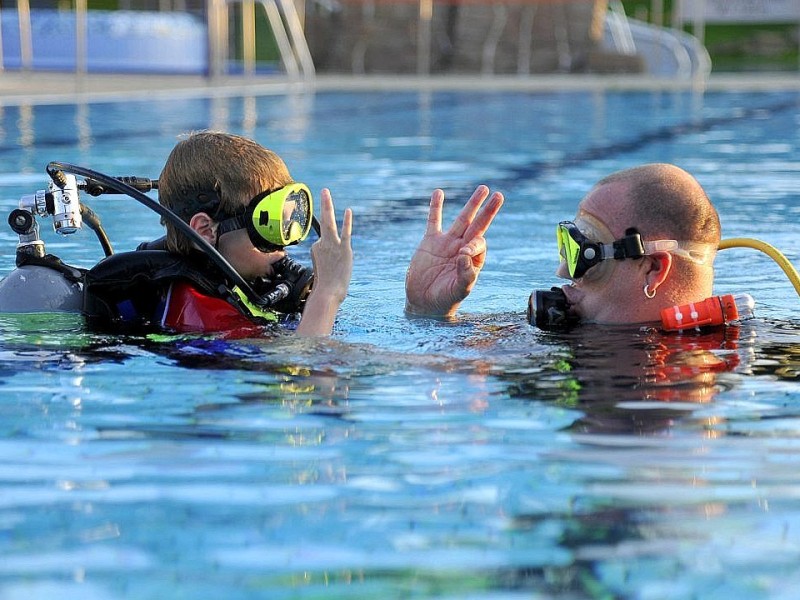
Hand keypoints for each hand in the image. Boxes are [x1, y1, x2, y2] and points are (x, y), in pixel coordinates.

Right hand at [296, 189, 352, 335]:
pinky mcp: (343, 249)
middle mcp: (321, 245)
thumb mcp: (324, 273)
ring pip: (329, 223)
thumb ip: (327, 263)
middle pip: (322, 222)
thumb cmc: (326, 287)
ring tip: (325, 192)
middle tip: (324, 190)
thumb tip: (330, 260)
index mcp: (316, 249)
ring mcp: (332, 245)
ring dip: (327, 206)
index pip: (324, 241)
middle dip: (324, 204)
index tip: (330, 265)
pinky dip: (347, 221)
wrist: (328, 292)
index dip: (330, 253)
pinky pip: (345, 232)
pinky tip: (348, 211)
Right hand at [405, 185, 503, 317]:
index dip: (473, 244)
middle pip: (478, 225)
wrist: (423, 302)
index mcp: (473, 260)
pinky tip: (439, 192)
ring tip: (483, 188)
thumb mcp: (459, 290)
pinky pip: (434, 220)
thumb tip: (465, 255)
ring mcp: (447, 243)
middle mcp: (462, 248)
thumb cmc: (445, 299)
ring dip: (472, 204)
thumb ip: (465, 274)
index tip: (461, 254)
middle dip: (488, 211)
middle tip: (499, 195)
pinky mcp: (430, 241)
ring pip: (462, 219)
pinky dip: (435, 207)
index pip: (478, 243)